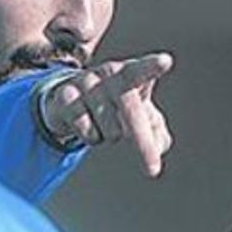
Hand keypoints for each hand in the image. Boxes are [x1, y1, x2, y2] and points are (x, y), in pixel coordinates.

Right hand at [41, 52, 173, 176]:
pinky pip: (85, 130)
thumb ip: (158, 133)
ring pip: (109, 127)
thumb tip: (159, 147)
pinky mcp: (65, 96)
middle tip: (153, 170)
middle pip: (130, 111)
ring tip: (106, 124)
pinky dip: (91, 136)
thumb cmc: (119, 106)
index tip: (166, 61)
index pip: (143, 69)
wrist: (72, 99)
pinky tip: (88, 124)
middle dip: (142, 142)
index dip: (153, 66)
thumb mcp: (143, 118)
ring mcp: (85, 82)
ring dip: (111, 135)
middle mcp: (109, 72)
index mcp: (132, 73)